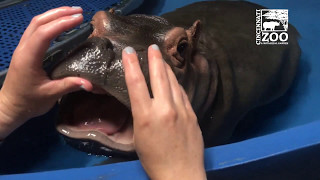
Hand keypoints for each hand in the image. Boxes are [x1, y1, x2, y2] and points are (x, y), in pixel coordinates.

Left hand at [0, 7, 92, 138]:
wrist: (10, 107)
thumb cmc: (28, 102)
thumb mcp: (50, 95)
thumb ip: (69, 85)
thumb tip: (90, 84)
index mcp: (28, 57)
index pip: (45, 33)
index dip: (62, 23)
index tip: (80, 19)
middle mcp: (24, 48)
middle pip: (39, 22)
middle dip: (59, 13)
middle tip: (79, 11)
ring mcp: (22, 47)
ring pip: (36, 23)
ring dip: (53, 15)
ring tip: (71, 12)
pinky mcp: (25, 50)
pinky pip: (35, 30)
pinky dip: (49, 22)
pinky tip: (59, 23)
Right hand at [122, 45, 205, 179]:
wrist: (181, 174)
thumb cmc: (154, 159)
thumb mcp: (138, 137)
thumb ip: (140, 114)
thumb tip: (142, 99)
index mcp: (146, 116)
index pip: (136, 83)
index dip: (131, 65)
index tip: (129, 52)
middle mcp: (164, 108)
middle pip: (158, 76)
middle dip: (154, 59)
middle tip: (152, 47)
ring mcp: (181, 110)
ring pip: (173, 82)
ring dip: (166, 69)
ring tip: (161, 59)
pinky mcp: (192, 114)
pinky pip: (183, 93)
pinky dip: (176, 83)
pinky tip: (174, 78)